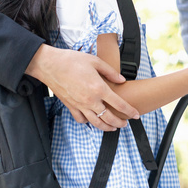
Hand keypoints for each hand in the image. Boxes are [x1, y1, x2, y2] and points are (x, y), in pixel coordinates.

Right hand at [25, 44, 139, 131]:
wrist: (51, 65)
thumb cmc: (72, 60)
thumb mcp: (95, 61)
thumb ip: (111, 72)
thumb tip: (121, 80)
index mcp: (99, 88)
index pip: (119, 104)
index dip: (129, 111)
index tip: (136, 115)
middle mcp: (90, 100)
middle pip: (108, 118)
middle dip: (119, 123)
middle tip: (125, 124)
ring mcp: (79, 105)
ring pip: (95, 122)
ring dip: (106, 127)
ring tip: (112, 127)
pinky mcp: (70, 106)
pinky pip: (81, 120)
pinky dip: (88, 122)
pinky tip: (92, 120)